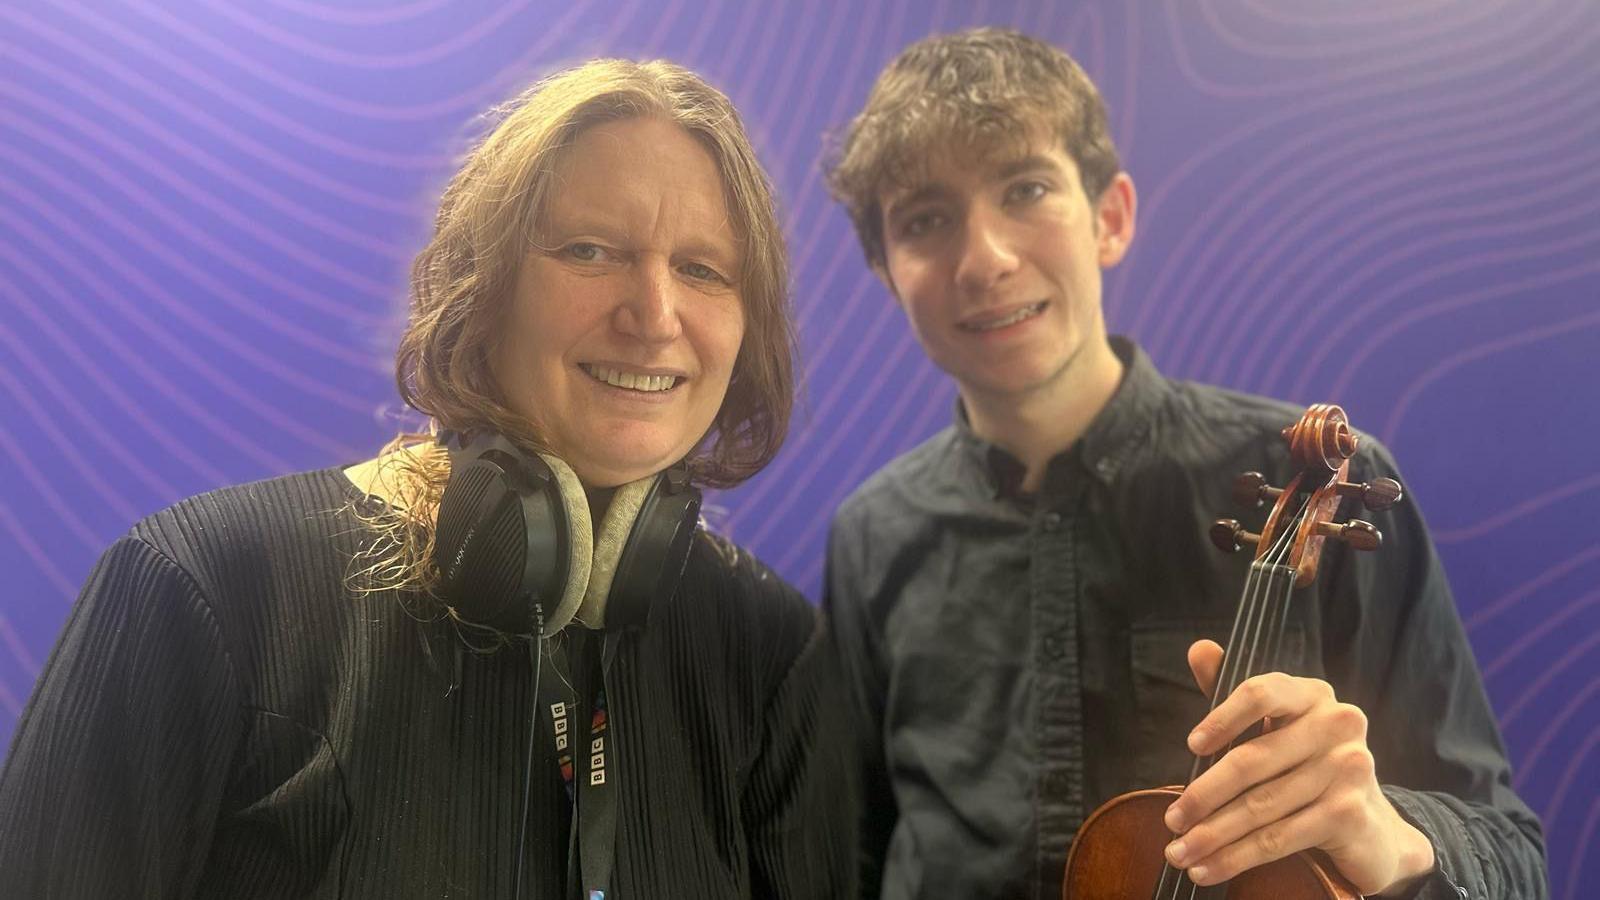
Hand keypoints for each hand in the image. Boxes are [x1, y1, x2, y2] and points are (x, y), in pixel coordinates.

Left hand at [1160, 640, 1435, 895]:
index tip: (1191, 746)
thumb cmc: (1309, 771)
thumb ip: (1237, 696)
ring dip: (1212, 835)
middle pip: (1252, 760)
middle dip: (1203, 796)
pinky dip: (1237, 857)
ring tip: (1179, 852)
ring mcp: (1348, 769)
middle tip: (1170, 821)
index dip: (1222, 718)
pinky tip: (1208, 868)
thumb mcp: (1275, 730)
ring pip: (1260, 806)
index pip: (1261, 693)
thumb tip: (1199, 648)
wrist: (1373, 830)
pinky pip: (1279, 838)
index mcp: (1313, 695)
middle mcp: (1338, 724)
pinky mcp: (1349, 813)